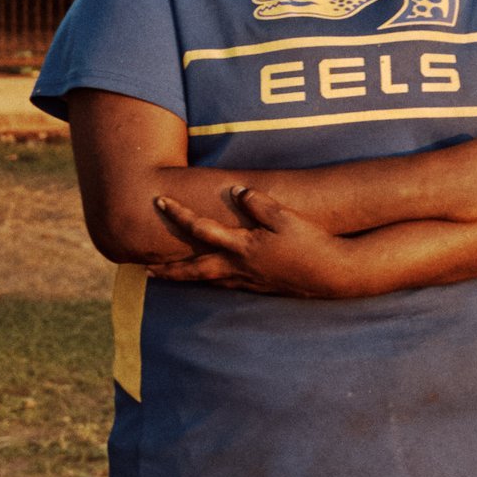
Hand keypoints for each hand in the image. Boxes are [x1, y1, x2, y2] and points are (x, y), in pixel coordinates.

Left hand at [150, 186, 372, 297]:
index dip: (178, 214)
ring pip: (207, 280)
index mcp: (241, 246)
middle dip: (168, 268)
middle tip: (144, 268)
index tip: (159, 201)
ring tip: (165, 275)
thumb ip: (258, 203)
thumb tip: (235, 191)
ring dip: (184, 277)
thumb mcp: (285, 217)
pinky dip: (208, 282)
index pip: (200, 228)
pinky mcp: (259, 286)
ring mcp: (248, 280)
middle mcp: (239, 266)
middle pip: (194, 269)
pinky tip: (206, 280)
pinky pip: (225, 284)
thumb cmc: (310, 242)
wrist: (332, 274)